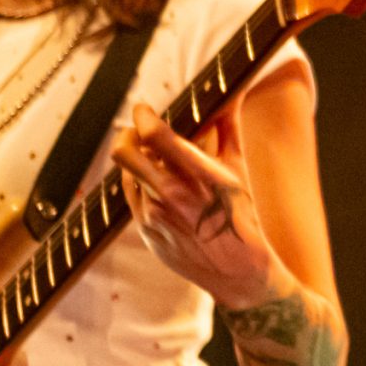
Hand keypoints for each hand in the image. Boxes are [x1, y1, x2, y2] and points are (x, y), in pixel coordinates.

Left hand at [112, 99, 277, 309]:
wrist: (236, 270)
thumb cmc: (240, 215)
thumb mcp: (238, 170)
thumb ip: (229, 128)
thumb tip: (231, 94)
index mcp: (197, 174)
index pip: (155, 135)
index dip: (143, 116)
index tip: (144, 108)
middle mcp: (171, 194)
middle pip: (125, 153)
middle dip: (126, 134)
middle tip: (136, 131)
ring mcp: (154, 215)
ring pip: (128, 174)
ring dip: (138, 163)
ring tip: (154, 162)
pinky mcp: (146, 231)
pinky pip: (132, 198)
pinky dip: (141, 186)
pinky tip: (158, 188)